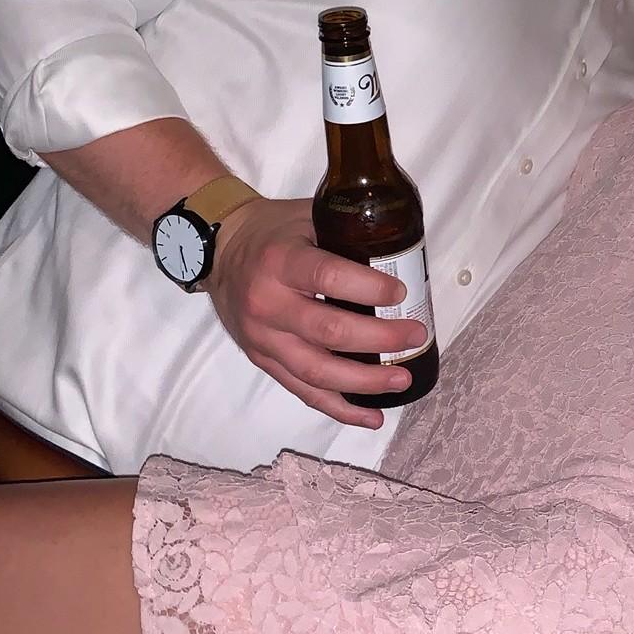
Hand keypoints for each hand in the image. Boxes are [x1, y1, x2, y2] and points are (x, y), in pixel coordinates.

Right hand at [207, 197, 428, 427]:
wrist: (217, 250)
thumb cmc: (273, 231)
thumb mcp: (307, 217)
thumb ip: (347, 233)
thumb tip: (404, 255)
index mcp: (282, 261)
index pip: (329, 278)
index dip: (369, 289)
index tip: (401, 293)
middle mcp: (268, 303)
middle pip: (329, 331)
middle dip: (379, 339)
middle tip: (415, 336)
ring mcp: (263, 338)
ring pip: (317, 371)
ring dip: (364, 382)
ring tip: (401, 379)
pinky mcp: (263, 360)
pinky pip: (303, 391)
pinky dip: (339, 408)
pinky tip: (372, 416)